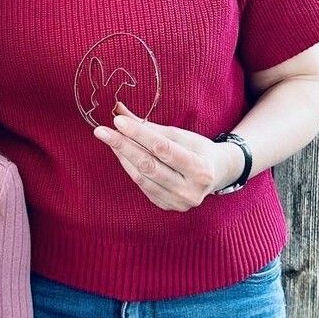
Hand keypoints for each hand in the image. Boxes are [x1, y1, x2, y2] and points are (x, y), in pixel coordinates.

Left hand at [93, 103, 242, 211]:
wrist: (217, 174)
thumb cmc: (197, 149)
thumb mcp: (180, 134)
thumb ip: (149, 125)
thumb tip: (118, 109)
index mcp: (200, 168)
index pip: (163, 149)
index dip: (139, 134)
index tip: (118, 120)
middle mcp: (190, 190)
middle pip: (149, 165)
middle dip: (123, 146)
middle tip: (101, 131)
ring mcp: (178, 202)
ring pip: (142, 177)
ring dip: (122, 156)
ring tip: (109, 138)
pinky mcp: (167, 207)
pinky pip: (142, 185)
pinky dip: (129, 167)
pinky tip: (121, 154)